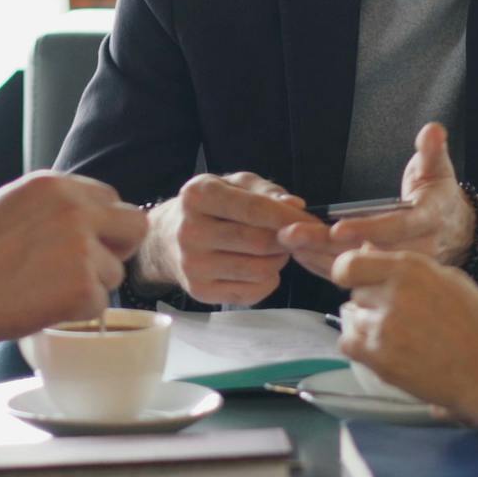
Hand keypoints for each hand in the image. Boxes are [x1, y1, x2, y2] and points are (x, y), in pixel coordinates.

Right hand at [0, 171, 147, 352]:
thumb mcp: (10, 206)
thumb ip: (51, 207)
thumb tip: (84, 218)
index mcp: (54, 185)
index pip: (110, 197)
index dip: (103, 225)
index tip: (88, 242)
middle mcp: (74, 209)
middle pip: (134, 226)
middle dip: (118, 248)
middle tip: (89, 269)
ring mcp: (81, 247)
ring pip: (114, 272)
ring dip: (89, 286)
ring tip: (45, 290)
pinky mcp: (82, 286)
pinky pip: (98, 304)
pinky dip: (75, 312)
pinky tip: (42, 306)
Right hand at [141, 173, 317, 305]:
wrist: (166, 239)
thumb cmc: (209, 207)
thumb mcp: (233, 184)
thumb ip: (267, 191)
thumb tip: (296, 206)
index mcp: (198, 196)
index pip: (253, 209)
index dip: (288, 218)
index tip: (311, 222)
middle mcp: (190, 231)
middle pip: (259, 242)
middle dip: (285, 241)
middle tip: (292, 237)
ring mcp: (193, 265)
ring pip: (259, 270)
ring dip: (278, 261)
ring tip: (272, 250)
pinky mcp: (200, 292)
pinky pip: (252, 292)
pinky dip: (267, 280)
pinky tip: (258, 266)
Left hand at [278, 123, 476, 279]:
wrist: (455, 234)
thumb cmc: (439, 198)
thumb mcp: (439, 171)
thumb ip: (432, 151)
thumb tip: (432, 130)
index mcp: (427, 222)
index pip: (396, 227)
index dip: (368, 228)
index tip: (337, 227)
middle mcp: (413, 251)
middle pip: (366, 251)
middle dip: (326, 244)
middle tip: (292, 234)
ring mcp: (397, 267)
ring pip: (355, 266)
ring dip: (318, 256)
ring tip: (288, 242)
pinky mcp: (383, 275)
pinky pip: (352, 274)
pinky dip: (323, 265)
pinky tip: (299, 254)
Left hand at [331, 247, 477, 424]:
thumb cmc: (476, 324)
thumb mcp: (446, 279)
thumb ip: (403, 267)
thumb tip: (365, 250)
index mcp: (409, 268)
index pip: (350, 264)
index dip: (349, 273)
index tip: (356, 281)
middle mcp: (393, 293)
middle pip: (356, 293)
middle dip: (371, 303)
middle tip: (400, 318)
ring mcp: (384, 327)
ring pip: (353, 319)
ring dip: (368, 326)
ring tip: (401, 337)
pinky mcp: (379, 357)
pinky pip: (349, 344)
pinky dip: (362, 349)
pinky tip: (388, 351)